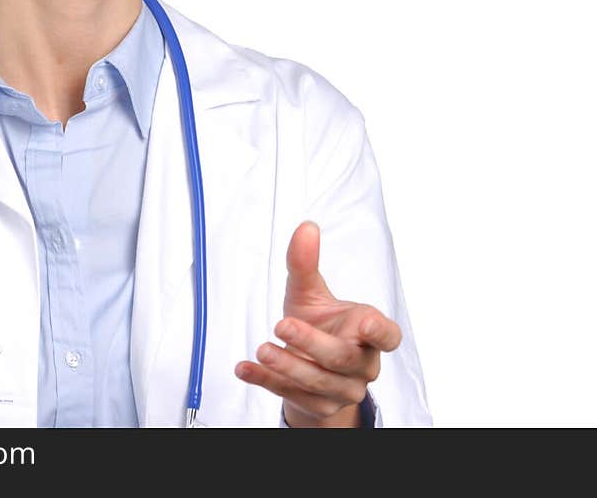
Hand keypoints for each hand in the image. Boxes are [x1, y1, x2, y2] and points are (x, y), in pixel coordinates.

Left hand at [234, 221, 401, 426]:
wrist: (306, 360)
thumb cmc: (319, 322)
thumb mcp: (310, 292)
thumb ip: (306, 263)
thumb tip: (306, 228)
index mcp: (369, 334)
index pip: (388, 336)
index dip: (380, 332)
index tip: (366, 323)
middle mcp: (361, 365)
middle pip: (342, 358)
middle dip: (312, 343)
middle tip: (282, 324)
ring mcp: (342, 389)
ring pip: (318, 382)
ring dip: (288, 366)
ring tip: (262, 349)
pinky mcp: (319, 406)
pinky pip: (292, 396)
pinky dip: (266, 382)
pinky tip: (244, 368)